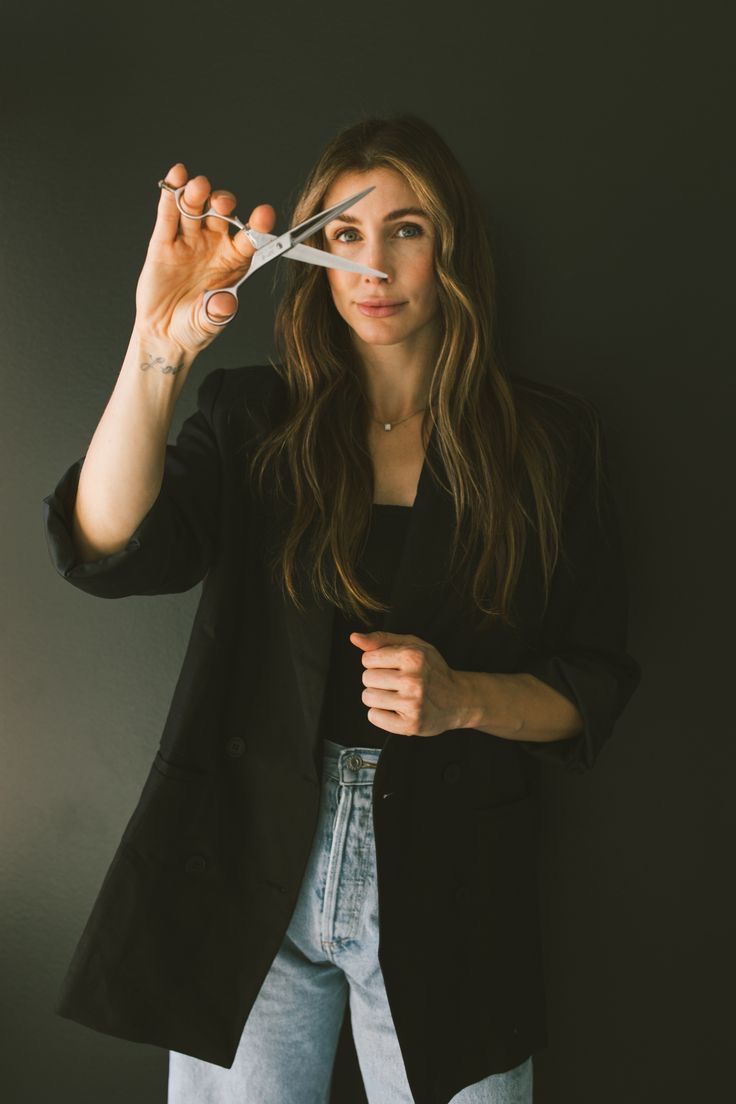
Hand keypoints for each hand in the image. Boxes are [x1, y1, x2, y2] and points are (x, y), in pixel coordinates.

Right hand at [134, 162, 276, 354]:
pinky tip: (176, 176)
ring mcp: (188, 242)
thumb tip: (225, 303)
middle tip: (222, 204)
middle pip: (221, 216)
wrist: (165, 334)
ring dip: (197, 194)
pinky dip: (170, 195)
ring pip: (194, 210)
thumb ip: (218, 312)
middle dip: (222, 204)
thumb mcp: (210, 323)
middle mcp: (213, 246)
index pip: (249, 238)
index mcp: (233, 261)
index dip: (257, 225)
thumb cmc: (194, 326)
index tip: (264, 214)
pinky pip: (168, 216)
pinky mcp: (163, 243)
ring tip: (197, 186)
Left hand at [350, 631, 468, 736]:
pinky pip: (374, 717)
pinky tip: (395, 709)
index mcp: (413, 656)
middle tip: (395, 683)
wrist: (460, 699)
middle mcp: (413, 679)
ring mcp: (412, 703)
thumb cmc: (434, 670)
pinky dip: (381, 714)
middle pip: (366, 678)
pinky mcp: (411, 724)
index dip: (377, 663)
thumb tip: (355, 638)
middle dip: (377, 680)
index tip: (392, 667)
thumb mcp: (413, 646)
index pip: (367, 659)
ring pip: (368, 697)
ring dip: (378, 697)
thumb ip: (382, 640)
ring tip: (395, 696)